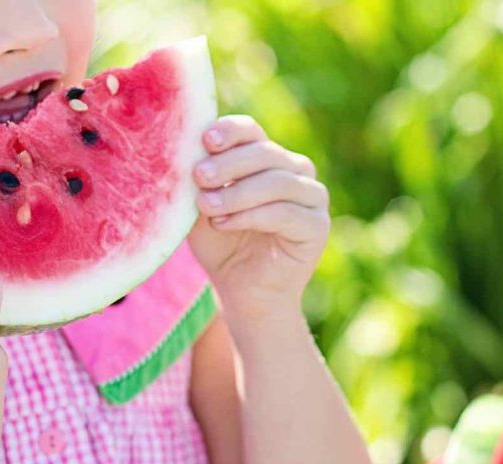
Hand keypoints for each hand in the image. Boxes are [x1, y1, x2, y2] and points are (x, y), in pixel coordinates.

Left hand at [188, 115, 330, 322]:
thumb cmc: (221, 246)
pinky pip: (285, 212)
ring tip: (207, 206)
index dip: (230, 131)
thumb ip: (199, 181)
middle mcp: (295, 171)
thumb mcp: (202, 208)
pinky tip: (223, 223)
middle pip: (265, 152)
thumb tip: (184, 151)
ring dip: (237, 193)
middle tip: (199, 176)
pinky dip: (251, 216)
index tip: (205, 139)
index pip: (251, 132)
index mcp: (267, 158)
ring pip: (277, 181)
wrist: (243, 293)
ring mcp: (312, 197)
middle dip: (228, 164)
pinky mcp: (318, 226)